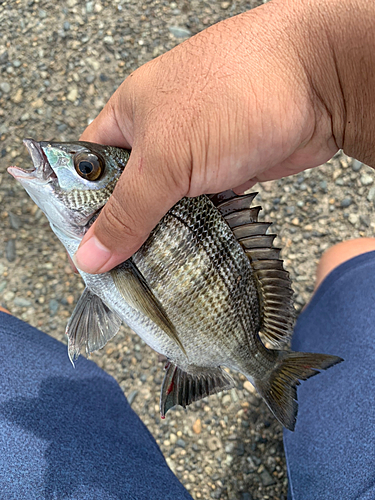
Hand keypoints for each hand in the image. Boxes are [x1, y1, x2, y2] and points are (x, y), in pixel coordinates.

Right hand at [75, 0, 374, 273]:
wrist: (316, 83)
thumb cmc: (232, 95)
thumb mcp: (165, 157)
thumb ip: (128, 210)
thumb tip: (91, 254)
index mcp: (129, 116)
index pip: (89, 168)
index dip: (81, 207)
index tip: (84, 248)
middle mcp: (159, 135)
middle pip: (130, 193)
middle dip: (127, 229)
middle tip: (122, 270)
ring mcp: (195, 155)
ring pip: (168, 205)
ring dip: (165, 233)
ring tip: (154, 272)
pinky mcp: (226, 173)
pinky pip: (200, 210)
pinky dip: (197, 231)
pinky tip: (190, 256)